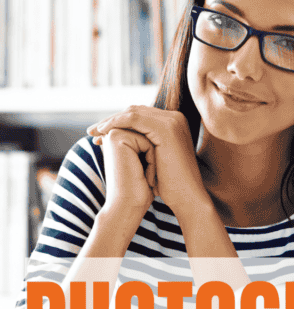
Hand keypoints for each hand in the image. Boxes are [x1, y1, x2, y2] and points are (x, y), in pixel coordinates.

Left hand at [87, 106, 209, 219]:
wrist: (187, 197)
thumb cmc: (170, 185)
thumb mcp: (155, 160)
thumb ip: (145, 146)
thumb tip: (125, 143)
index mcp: (174, 123)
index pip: (140, 115)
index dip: (118, 122)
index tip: (100, 134)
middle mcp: (175, 117)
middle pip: (135, 111)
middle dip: (111, 120)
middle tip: (92, 132)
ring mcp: (172, 121)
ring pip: (132, 113)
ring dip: (110, 121)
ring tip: (93, 133)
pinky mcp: (166, 128)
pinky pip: (134, 119)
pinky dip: (116, 123)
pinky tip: (103, 132)